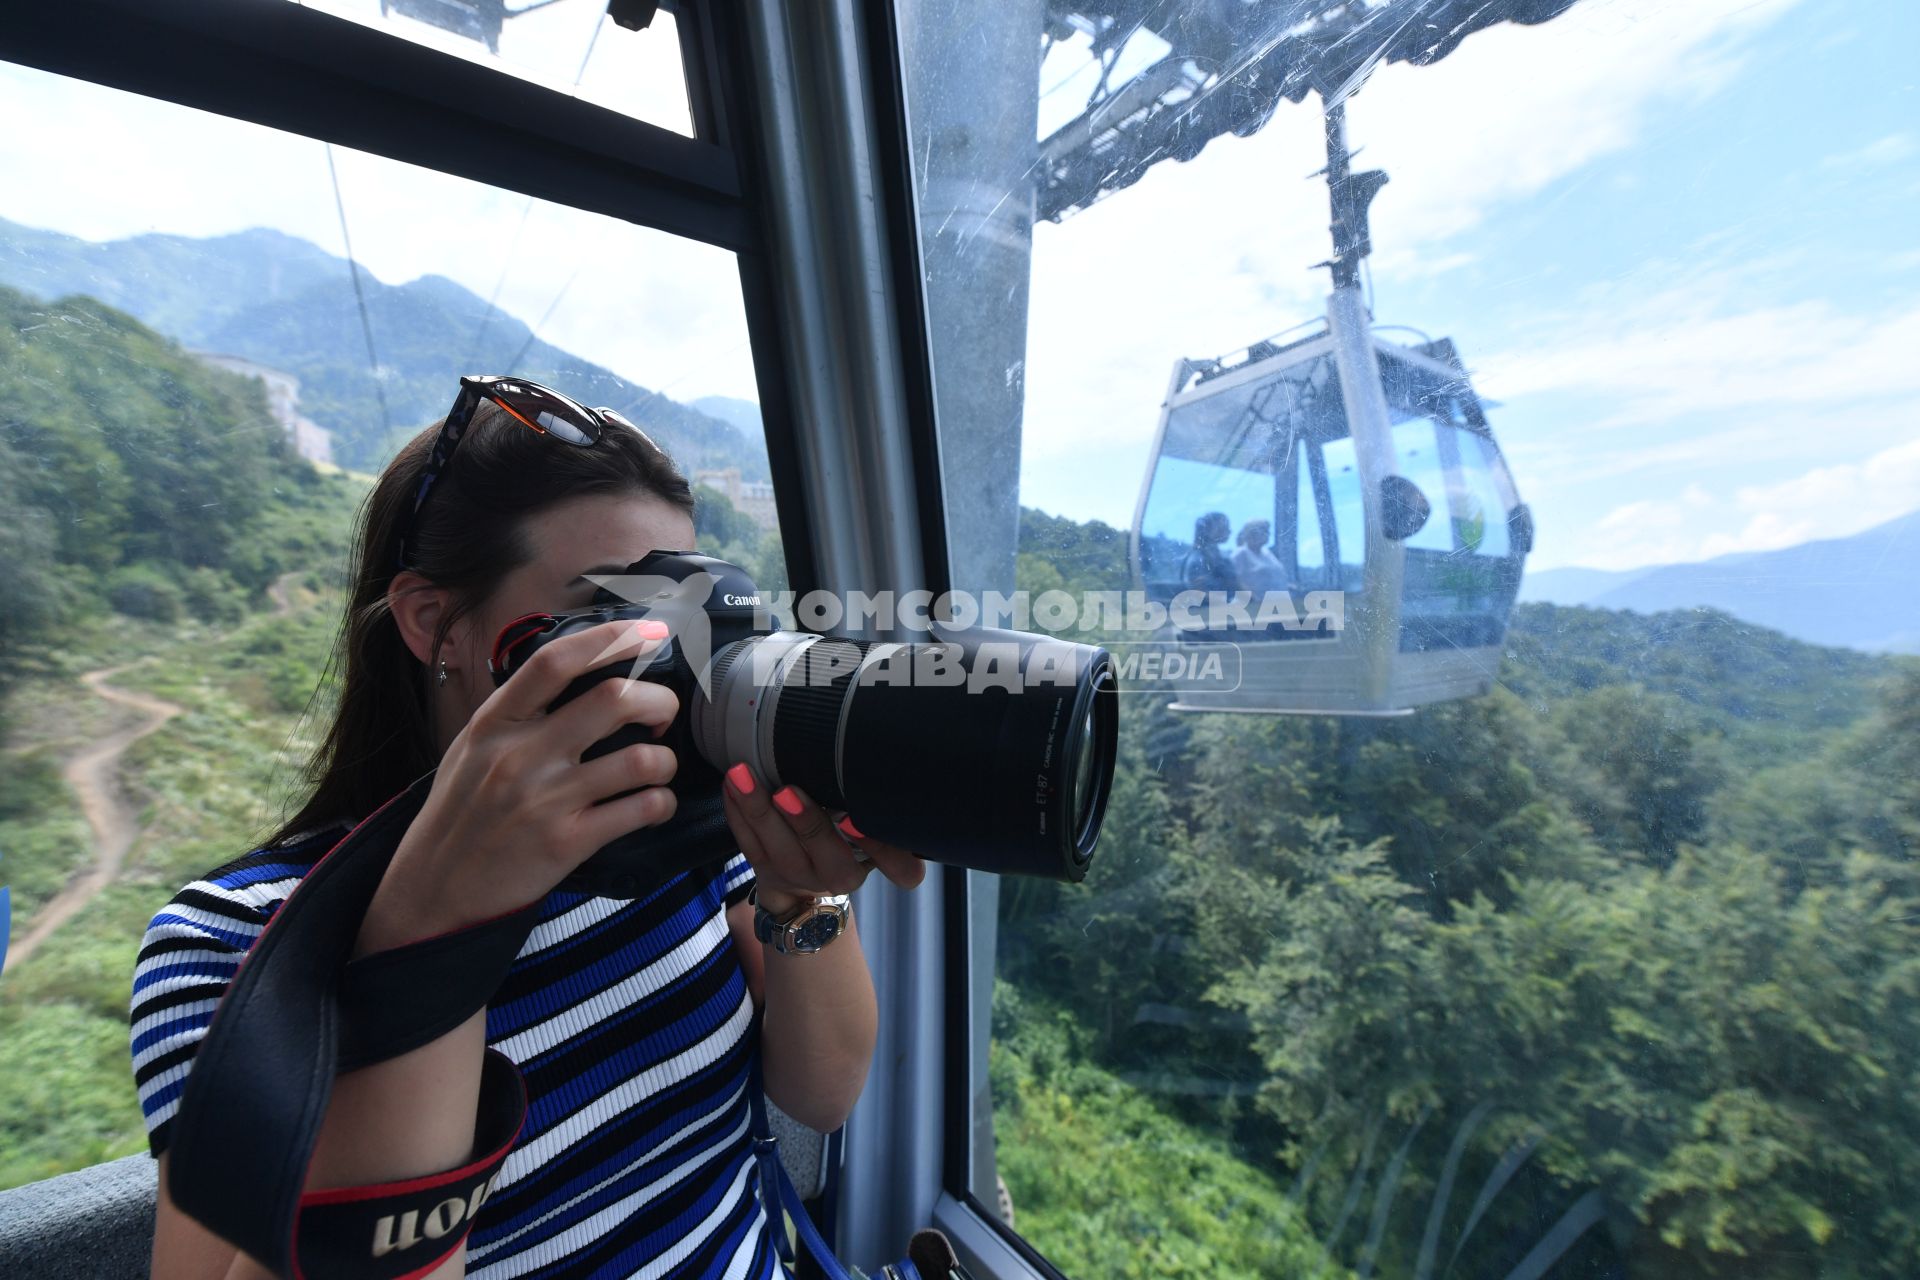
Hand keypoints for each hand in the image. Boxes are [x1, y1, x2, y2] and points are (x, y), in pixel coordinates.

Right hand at [357, 618, 681, 954]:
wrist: (433, 891)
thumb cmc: (459, 816)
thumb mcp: (472, 750)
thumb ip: (519, 715)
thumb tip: (579, 676)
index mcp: (495, 723)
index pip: (556, 662)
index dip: (610, 638)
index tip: (649, 632)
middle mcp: (520, 754)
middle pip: (614, 699)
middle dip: (659, 700)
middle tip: (663, 714)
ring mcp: (545, 799)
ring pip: (640, 758)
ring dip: (665, 760)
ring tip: (657, 767)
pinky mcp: (567, 843)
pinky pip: (640, 809)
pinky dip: (661, 803)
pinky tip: (653, 804)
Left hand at [721, 763, 925, 916]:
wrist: (806, 883)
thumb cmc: (847, 833)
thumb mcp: (874, 822)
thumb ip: (880, 799)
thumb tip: (876, 742)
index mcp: (878, 861)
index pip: (901, 869)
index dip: (881, 850)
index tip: (856, 820)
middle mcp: (841, 875)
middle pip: (830, 860)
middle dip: (807, 824)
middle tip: (787, 791)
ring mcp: (801, 876)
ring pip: (779, 852)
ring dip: (758, 811)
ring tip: (742, 775)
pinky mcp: (767, 870)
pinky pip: (748, 844)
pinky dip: (737, 812)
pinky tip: (730, 784)